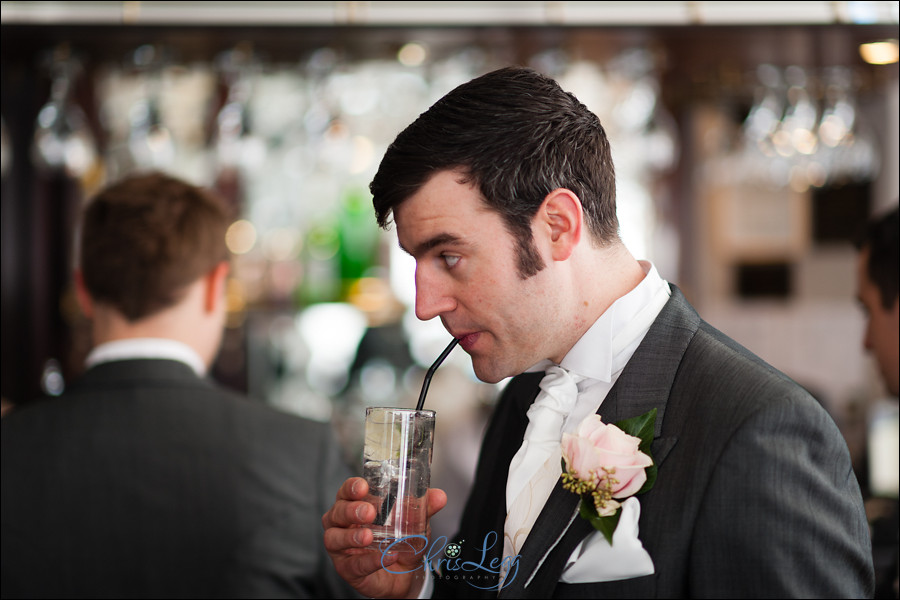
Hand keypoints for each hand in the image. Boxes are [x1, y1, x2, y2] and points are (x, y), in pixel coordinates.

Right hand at [322, 477, 447, 598]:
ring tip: (368, 536)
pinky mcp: (347, 569)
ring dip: (352, 536)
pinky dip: (370, 561)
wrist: (405, 574)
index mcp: (355, 505)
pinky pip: (353, 565)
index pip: (346, 491)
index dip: (351, 487)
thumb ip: (424, 508)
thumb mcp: (414, 522)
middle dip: (351, 510)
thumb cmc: (400, 540)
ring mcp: (341, 548)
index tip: (363, 487)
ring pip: (334, 538)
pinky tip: (387, 557)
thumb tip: (439, 496)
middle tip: (369, 512)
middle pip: (336, 512)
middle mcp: (342, 524)